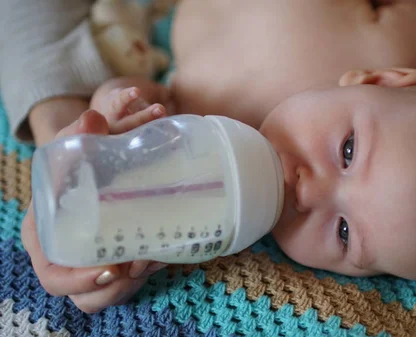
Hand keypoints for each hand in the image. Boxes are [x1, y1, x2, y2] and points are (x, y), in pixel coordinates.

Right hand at [21, 110, 166, 312]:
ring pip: (114, 290)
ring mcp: (91, 264)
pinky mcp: (115, 263)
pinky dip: (150, 267)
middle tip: (144, 262)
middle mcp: (68, 256)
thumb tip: (93, 118)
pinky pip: (131, 280)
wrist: (91, 173)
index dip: (79, 280)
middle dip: (119, 285)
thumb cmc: (74, 165)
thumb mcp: (71, 149)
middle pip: (89, 292)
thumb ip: (78, 134)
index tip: (114, 269)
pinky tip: (165, 253)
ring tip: (158, 256)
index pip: (54, 275)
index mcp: (45, 237)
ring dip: (139, 276)